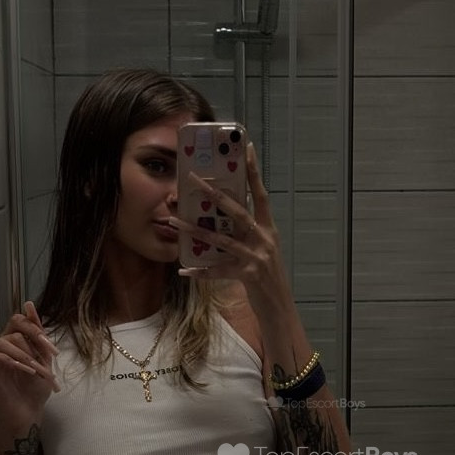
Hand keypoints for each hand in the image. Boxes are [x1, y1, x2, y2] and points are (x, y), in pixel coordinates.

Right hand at [0, 301, 59, 428]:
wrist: (29, 413)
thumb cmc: (36, 390)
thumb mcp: (44, 360)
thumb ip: (39, 336)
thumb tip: (30, 305)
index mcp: (17, 341)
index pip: (20, 321)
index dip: (36, 328)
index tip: (52, 349)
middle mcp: (2, 345)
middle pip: (13, 327)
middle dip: (34, 342)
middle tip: (46, 359)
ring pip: (3, 340)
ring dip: (24, 355)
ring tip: (35, 371)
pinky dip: (9, 360)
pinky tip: (22, 370)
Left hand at [170, 143, 290, 313]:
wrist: (280, 308)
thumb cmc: (267, 278)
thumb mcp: (263, 250)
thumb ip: (249, 233)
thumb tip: (226, 216)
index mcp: (269, 229)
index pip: (261, 194)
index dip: (253, 171)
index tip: (245, 147)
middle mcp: (264, 239)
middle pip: (237, 211)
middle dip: (214, 194)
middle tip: (194, 179)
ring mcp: (257, 256)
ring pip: (222, 239)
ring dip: (195, 230)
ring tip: (175, 221)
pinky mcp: (248, 275)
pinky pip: (218, 271)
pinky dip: (200, 272)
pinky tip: (184, 270)